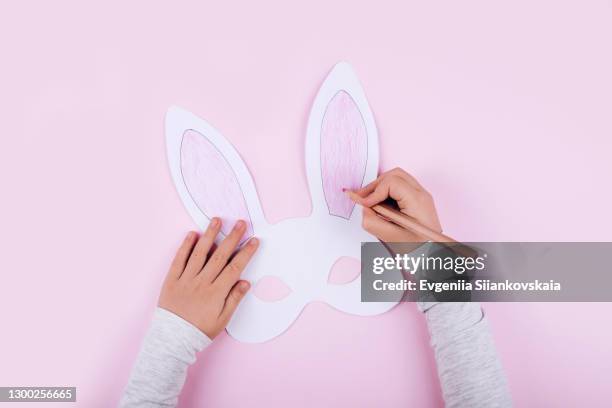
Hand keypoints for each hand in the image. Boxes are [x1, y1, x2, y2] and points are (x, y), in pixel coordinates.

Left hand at [158, 219, 258, 338]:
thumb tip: (246, 282)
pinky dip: (185, 246)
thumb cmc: (200, 330)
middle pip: (220, 255)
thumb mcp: (222, 319)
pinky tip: (192, 234)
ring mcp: (186, 279)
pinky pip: (179, 259)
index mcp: (216, 292)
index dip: (246, 253)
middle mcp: (202, 282)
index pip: (235, 267)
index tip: (254, 241)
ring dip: (209, 235)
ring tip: (217, 220)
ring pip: (199, 253)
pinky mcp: (171, 279)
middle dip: (232, 237)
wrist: (173, 339)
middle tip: (241, 223)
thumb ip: (234, 299)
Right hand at [353, 168, 441, 241]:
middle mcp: (422, 195)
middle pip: (394, 175)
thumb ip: (371, 222)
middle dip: (375, 185)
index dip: (374, 191)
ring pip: (397, 178)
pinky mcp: (418, 200)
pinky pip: (399, 187)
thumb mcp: (390, 237)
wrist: (432, 253)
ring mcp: (421, 196)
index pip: (391, 183)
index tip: (364, 203)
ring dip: (380, 187)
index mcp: (417, 201)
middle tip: (361, 198)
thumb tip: (364, 208)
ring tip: (369, 201)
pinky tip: (380, 204)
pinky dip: (386, 192)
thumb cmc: (417, 248)